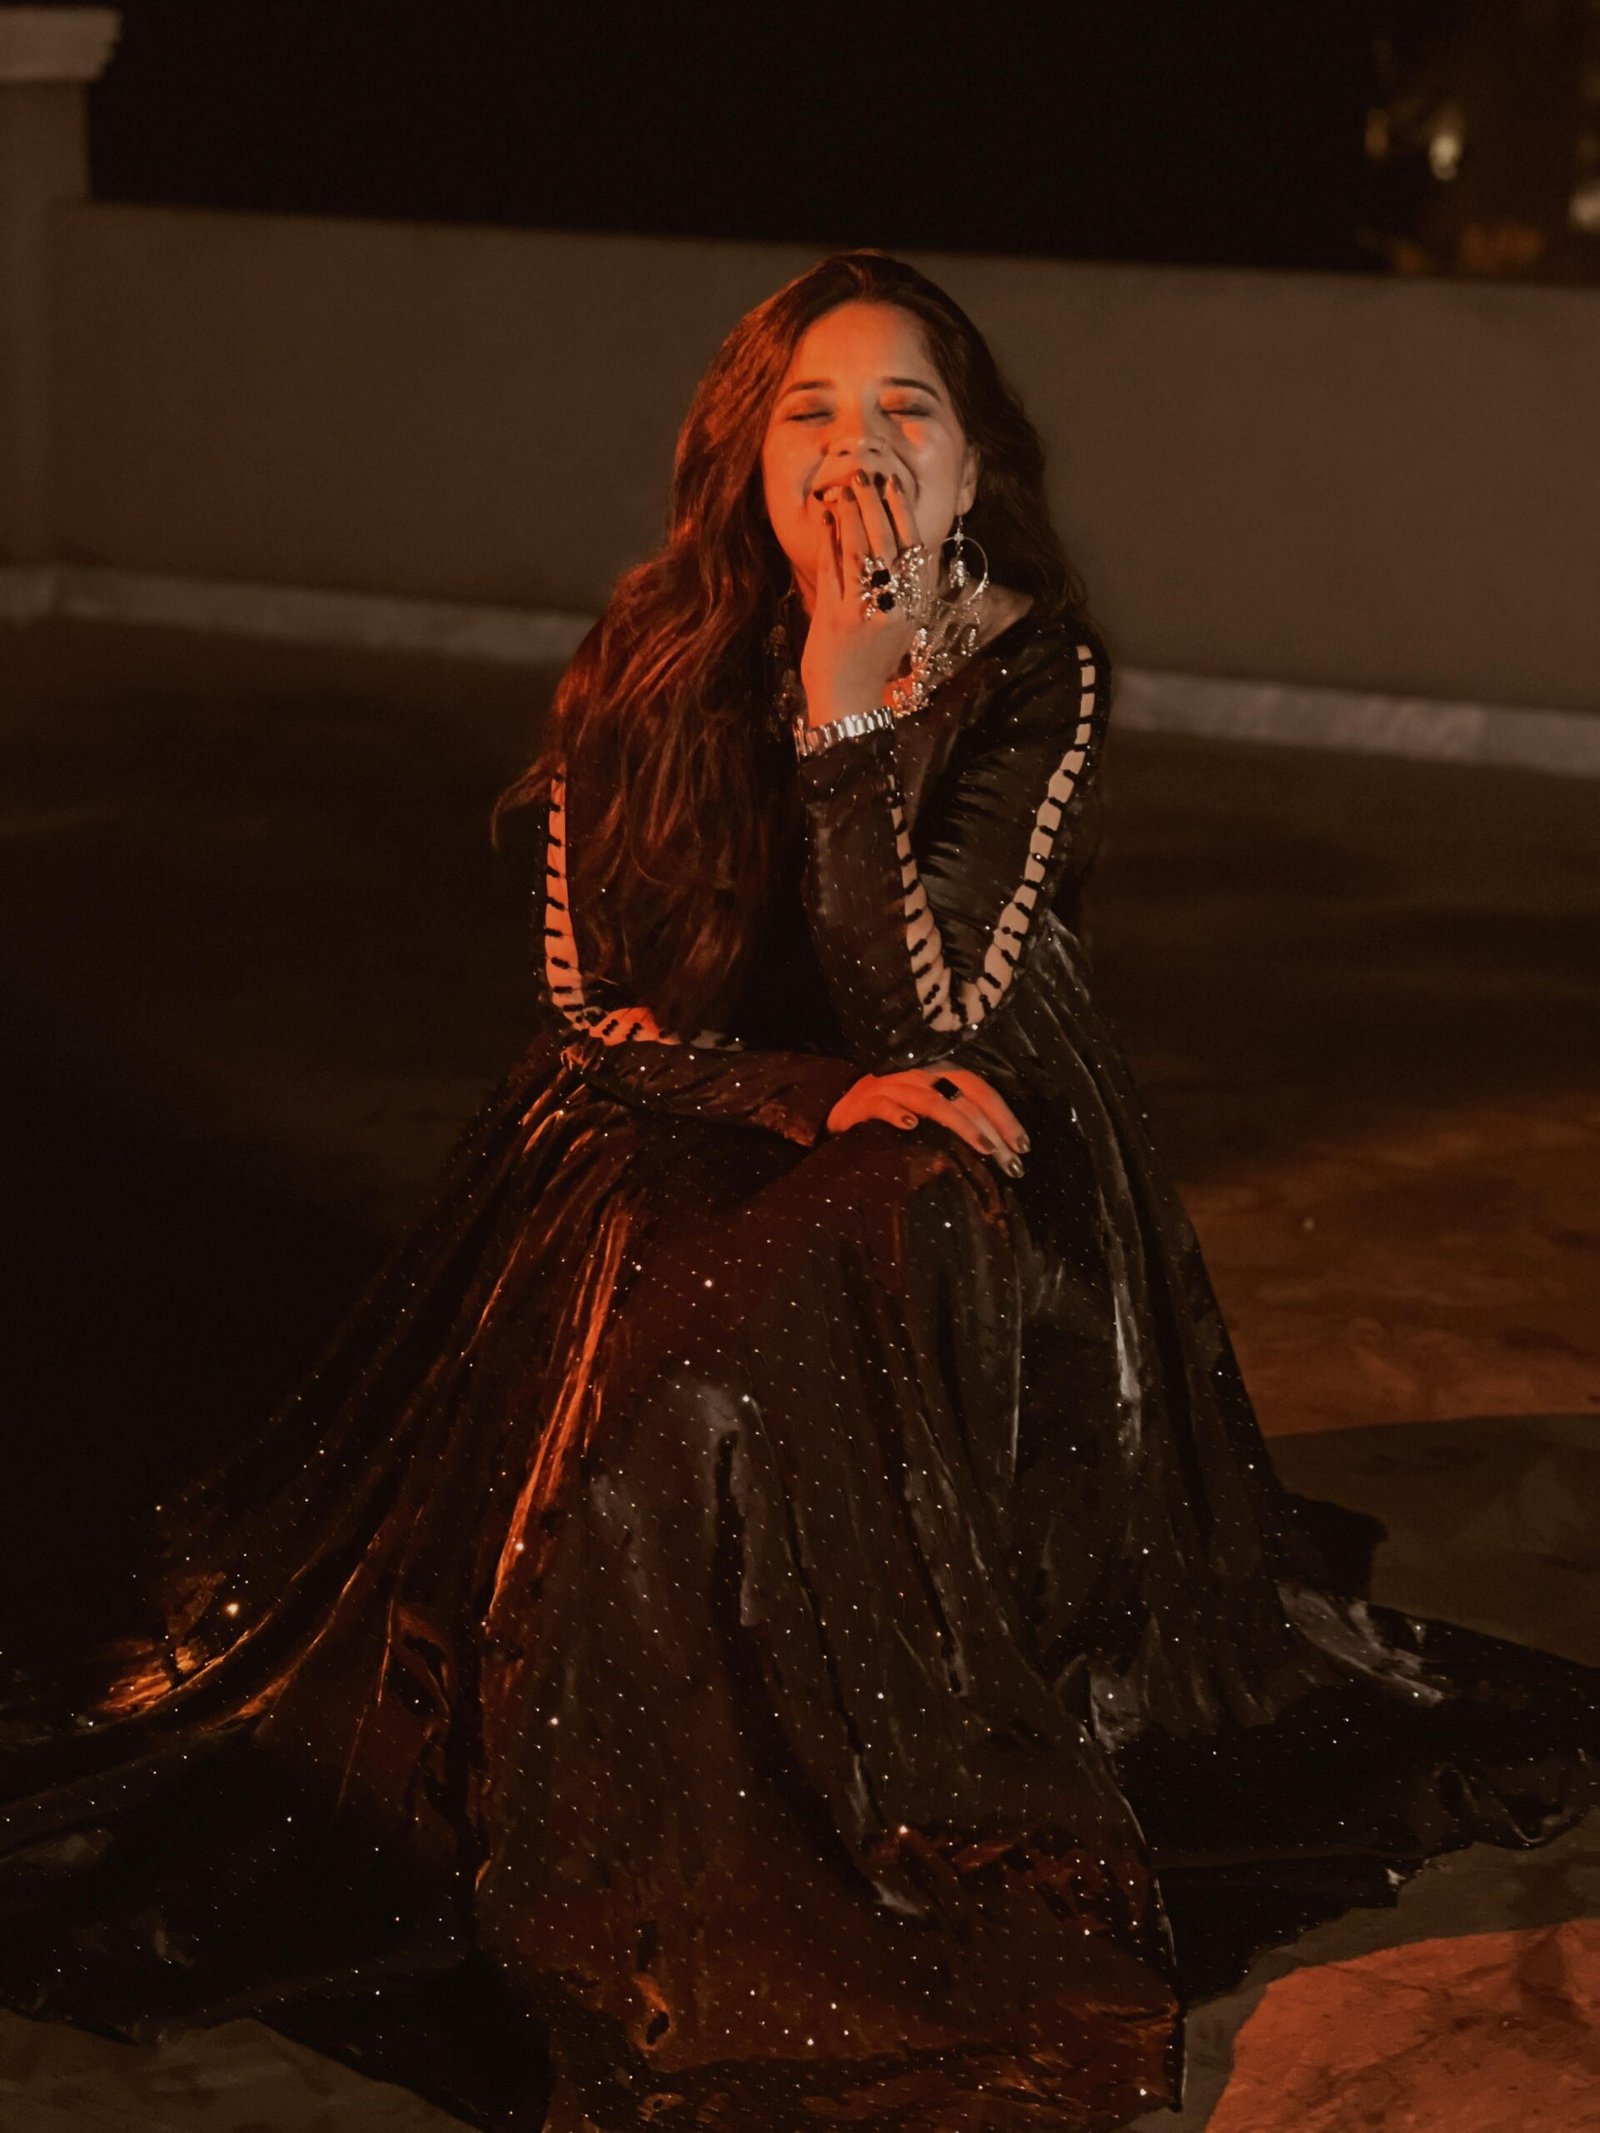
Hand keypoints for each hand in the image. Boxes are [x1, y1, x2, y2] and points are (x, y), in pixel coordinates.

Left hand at [799, 468, 937, 726]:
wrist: (850, 702)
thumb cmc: (872, 660)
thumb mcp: (898, 623)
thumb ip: (902, 588)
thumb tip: (900, 544)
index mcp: (915, 604)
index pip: (915, 548)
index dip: (903, 513)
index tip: (893, 483)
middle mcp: (896, 606)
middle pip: (889, 543)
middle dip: (876, 504)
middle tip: (866, 473)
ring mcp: (866, 611)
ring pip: (861, 551)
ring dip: (852, 515)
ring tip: (844, 487)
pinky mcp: (838, 618)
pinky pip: (833, 569)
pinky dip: (828, 539)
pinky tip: (823, 517)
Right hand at [825, 1063, 1029, 1176]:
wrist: (838, 1104)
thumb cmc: (888, 1108)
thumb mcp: (923, 1105)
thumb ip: (953, 1114)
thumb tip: (995, 1143)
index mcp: (936, 1072)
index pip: (978, 1088)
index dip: (1003, 1114)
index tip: (1023, 1145)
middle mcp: (918, 1073)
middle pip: (964, 1094)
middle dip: (993, 1126)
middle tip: (1012, 1160)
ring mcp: (892, 1085)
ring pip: (934, 1101)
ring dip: (962, 1124)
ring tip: (985, 1148)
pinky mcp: (865, 1100)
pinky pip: (884, 1105)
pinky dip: (898, 1114)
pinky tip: (910, 1126)